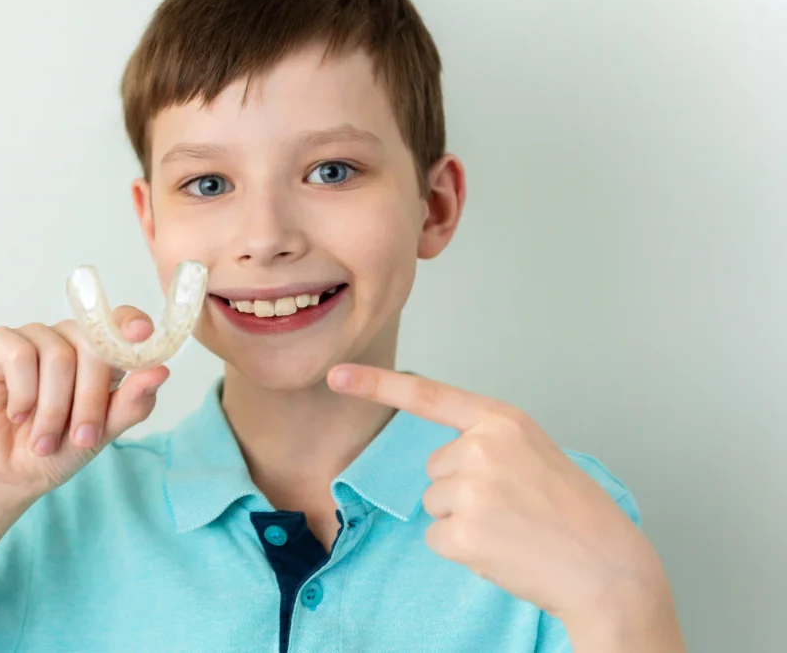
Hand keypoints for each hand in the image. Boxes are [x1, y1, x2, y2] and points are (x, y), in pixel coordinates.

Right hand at [0, 308, 168, 504]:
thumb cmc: (58, 450)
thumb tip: (162, 370)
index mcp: (101, 354)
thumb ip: (132, 402)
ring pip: (58, 355)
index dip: (132, 324)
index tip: (142, 335)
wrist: (7, 475)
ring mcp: (34, 338)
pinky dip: (23, 394)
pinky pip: (20, 356)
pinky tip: (17, 414)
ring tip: (44, 440)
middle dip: (91, 398)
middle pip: (93, 345)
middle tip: (82, 437)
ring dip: (53, 408)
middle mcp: (69, 338)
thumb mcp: (102, 432)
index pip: (122, 322)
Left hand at [327, 364, 682, 648]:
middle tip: (514, 507)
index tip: (337, 375)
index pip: (428, 396)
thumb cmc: (574, 513)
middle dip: (462, 490)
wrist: (607, 568)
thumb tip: (440, 463)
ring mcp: (472, 488)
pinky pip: (437, 538)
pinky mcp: (463, 531)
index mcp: (502, 421)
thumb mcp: (534, 453)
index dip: (377, 385)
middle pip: (433, 468)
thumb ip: (488, 443)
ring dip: (463, 522)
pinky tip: (502, 550)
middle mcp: (483, 446)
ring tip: (513, 528)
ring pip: (434, 505)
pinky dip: (463, 550)